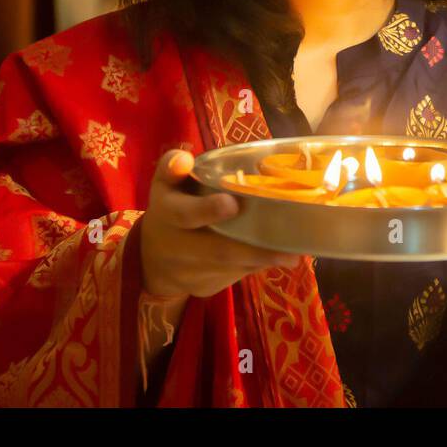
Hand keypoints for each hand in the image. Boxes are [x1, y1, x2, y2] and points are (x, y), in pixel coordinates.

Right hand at [137, 149, 302, 297]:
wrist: (154, 259)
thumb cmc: (172, 207)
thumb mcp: (167, 184)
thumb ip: (175, 166)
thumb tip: (185, 159)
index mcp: (167, 212)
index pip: (184, 213)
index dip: (206, 209)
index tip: (233, 204)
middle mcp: (177, 247)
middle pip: (218, 251)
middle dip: (253, 251)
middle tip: (288, 251)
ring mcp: (191, 273)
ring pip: (233, 268)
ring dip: (263, 261)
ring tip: (292, 254)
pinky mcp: (205, 287)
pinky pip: (235, 277)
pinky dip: (256, 266)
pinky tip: (274, 257)